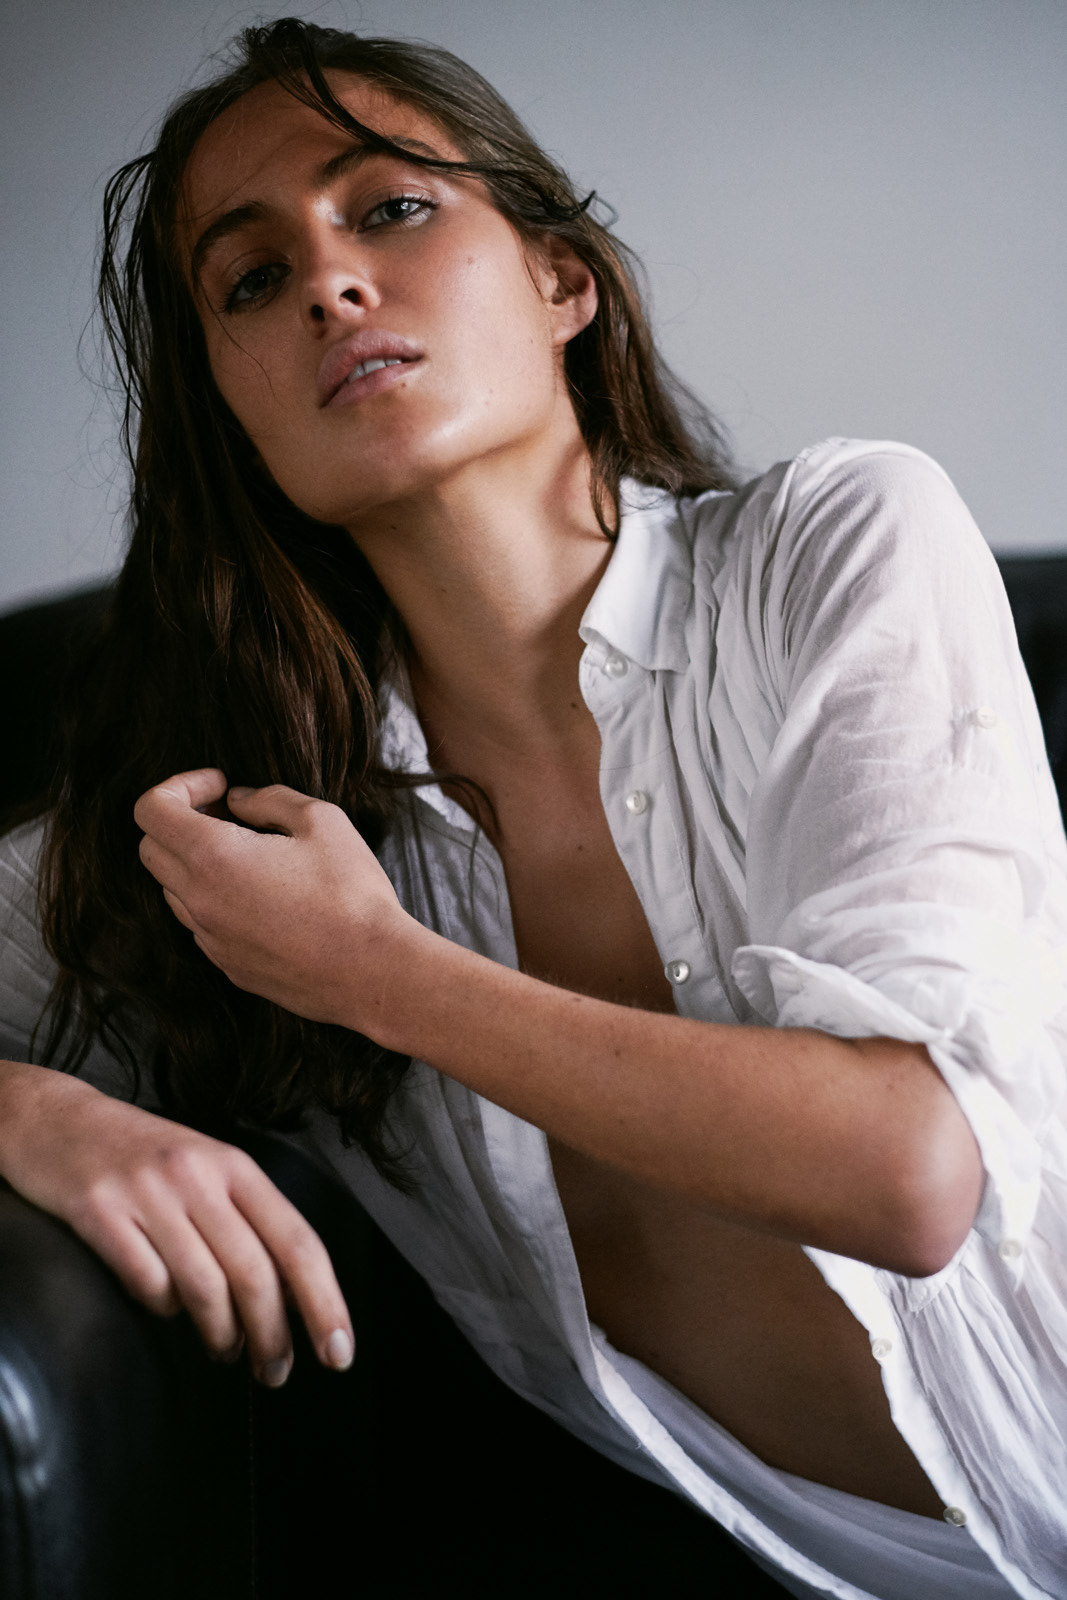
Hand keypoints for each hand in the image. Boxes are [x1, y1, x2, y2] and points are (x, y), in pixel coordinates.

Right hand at [0, 1061, 353, 1383]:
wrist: (56, 1118)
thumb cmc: (142, 1155)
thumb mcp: (206, 1169)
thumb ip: (246, 1220)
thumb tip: (292, 1297)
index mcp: (234, 1165)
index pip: (298, 1241)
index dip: (324, 1302)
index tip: (339, 1352)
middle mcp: (197, 1175)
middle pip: (255, 1273)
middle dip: (274, 1337)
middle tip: (277, 1373)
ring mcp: (147, 1193)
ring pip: (204, 1287)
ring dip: (223, 1336)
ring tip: (226, 1353)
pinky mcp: (99, 1212)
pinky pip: (146, 1282)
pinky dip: (163, 1310)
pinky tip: (166, 1311)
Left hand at [134, 768, 410, 1034]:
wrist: (372, 972)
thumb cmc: (352, 894)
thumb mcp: (322, 821)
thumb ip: (269, 799)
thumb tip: (239, 800)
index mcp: (213, 857)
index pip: (151, 810)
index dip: (179, 785)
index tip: (219, 786)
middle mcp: (199, 900)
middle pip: (151, 848)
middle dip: (180, 821)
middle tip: (228, 812)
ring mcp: (209, 938)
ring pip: (173, 889)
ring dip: (195, 862)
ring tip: (247, 853)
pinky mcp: (227, 964)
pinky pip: (201, 922)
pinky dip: (215, 898)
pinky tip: (262, 894)